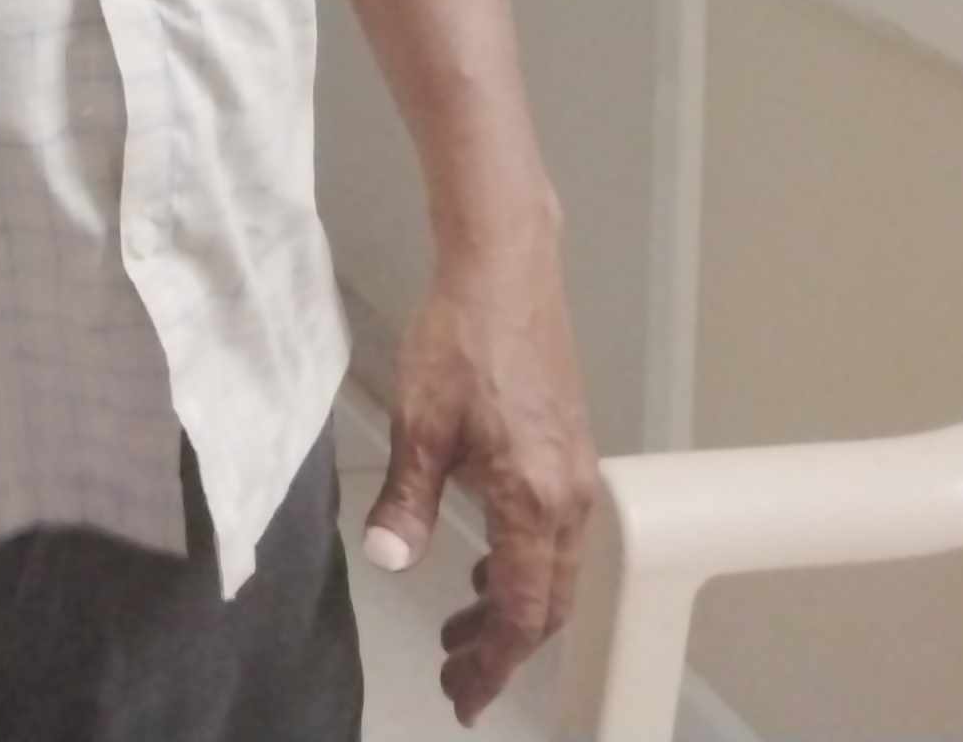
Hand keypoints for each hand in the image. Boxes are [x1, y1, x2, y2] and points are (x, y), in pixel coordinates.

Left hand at [361, 225, 596, 725]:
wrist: (506, 265)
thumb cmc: (460, 339)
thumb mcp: (420, 422)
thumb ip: (406, 500)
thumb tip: (387, 560)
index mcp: (533, 500)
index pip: (519, 611)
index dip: (491, 662)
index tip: (464, 696)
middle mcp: (567, 496)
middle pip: (547, 601)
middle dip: (502, 645)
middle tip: (457, 672)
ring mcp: (575, 470)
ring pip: (554, 568)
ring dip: (512, 604)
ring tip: (461, 625)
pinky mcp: (569, 446)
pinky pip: (555, 533)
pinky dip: (524, 563)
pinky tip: (484, 556)